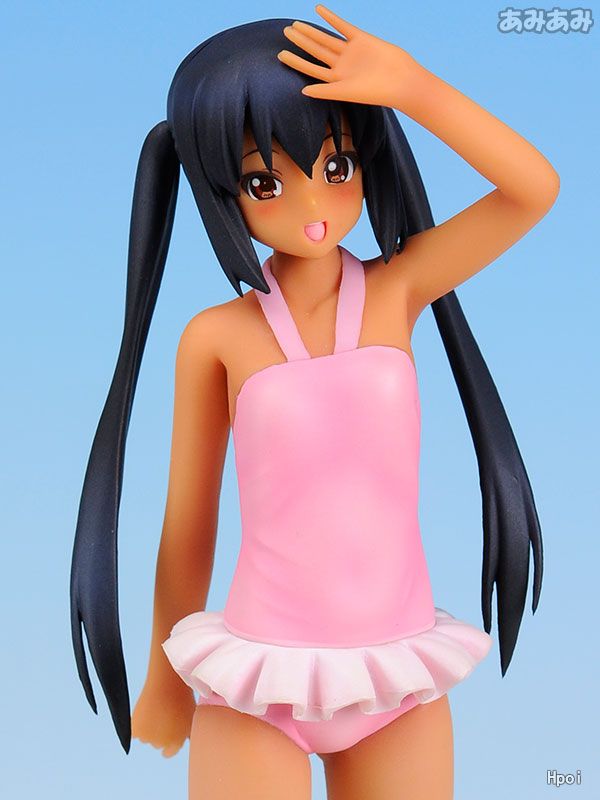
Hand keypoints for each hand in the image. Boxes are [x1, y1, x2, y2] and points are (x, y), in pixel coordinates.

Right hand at [131, 679, 195, 757]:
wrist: (168, 681)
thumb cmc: (181, 695)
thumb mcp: (190, 716)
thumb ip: (187, 733)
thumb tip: (190, 741)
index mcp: (177, 742)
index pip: (168, 753)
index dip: (167, 744)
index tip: (164, 736)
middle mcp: (163, 743)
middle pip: (157, 743)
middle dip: (158, 733)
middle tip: (161, 714)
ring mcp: (149, 739)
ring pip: (145, 737)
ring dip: (147, 728)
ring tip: (154, 709)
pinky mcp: (136, 731)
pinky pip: (134, 732)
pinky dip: (137, 724)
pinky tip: (144, 712)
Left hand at [277, 4, 424, 109]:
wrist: (400, 80)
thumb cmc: (375, 92)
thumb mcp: (347, 92)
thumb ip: (325, 91)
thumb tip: (302, 91)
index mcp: (336, 81)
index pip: (311, 70)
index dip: (295, 62)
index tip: (280, 55)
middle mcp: (341, 66)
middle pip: (316, 52)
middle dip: (300, 42)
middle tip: (285, 31)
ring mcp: (350, 52)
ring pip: (326, 39)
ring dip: (311, 31)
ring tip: (295, 24)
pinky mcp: (361, 39)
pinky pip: (342, 26)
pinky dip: (331, 18)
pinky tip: (319, 10)